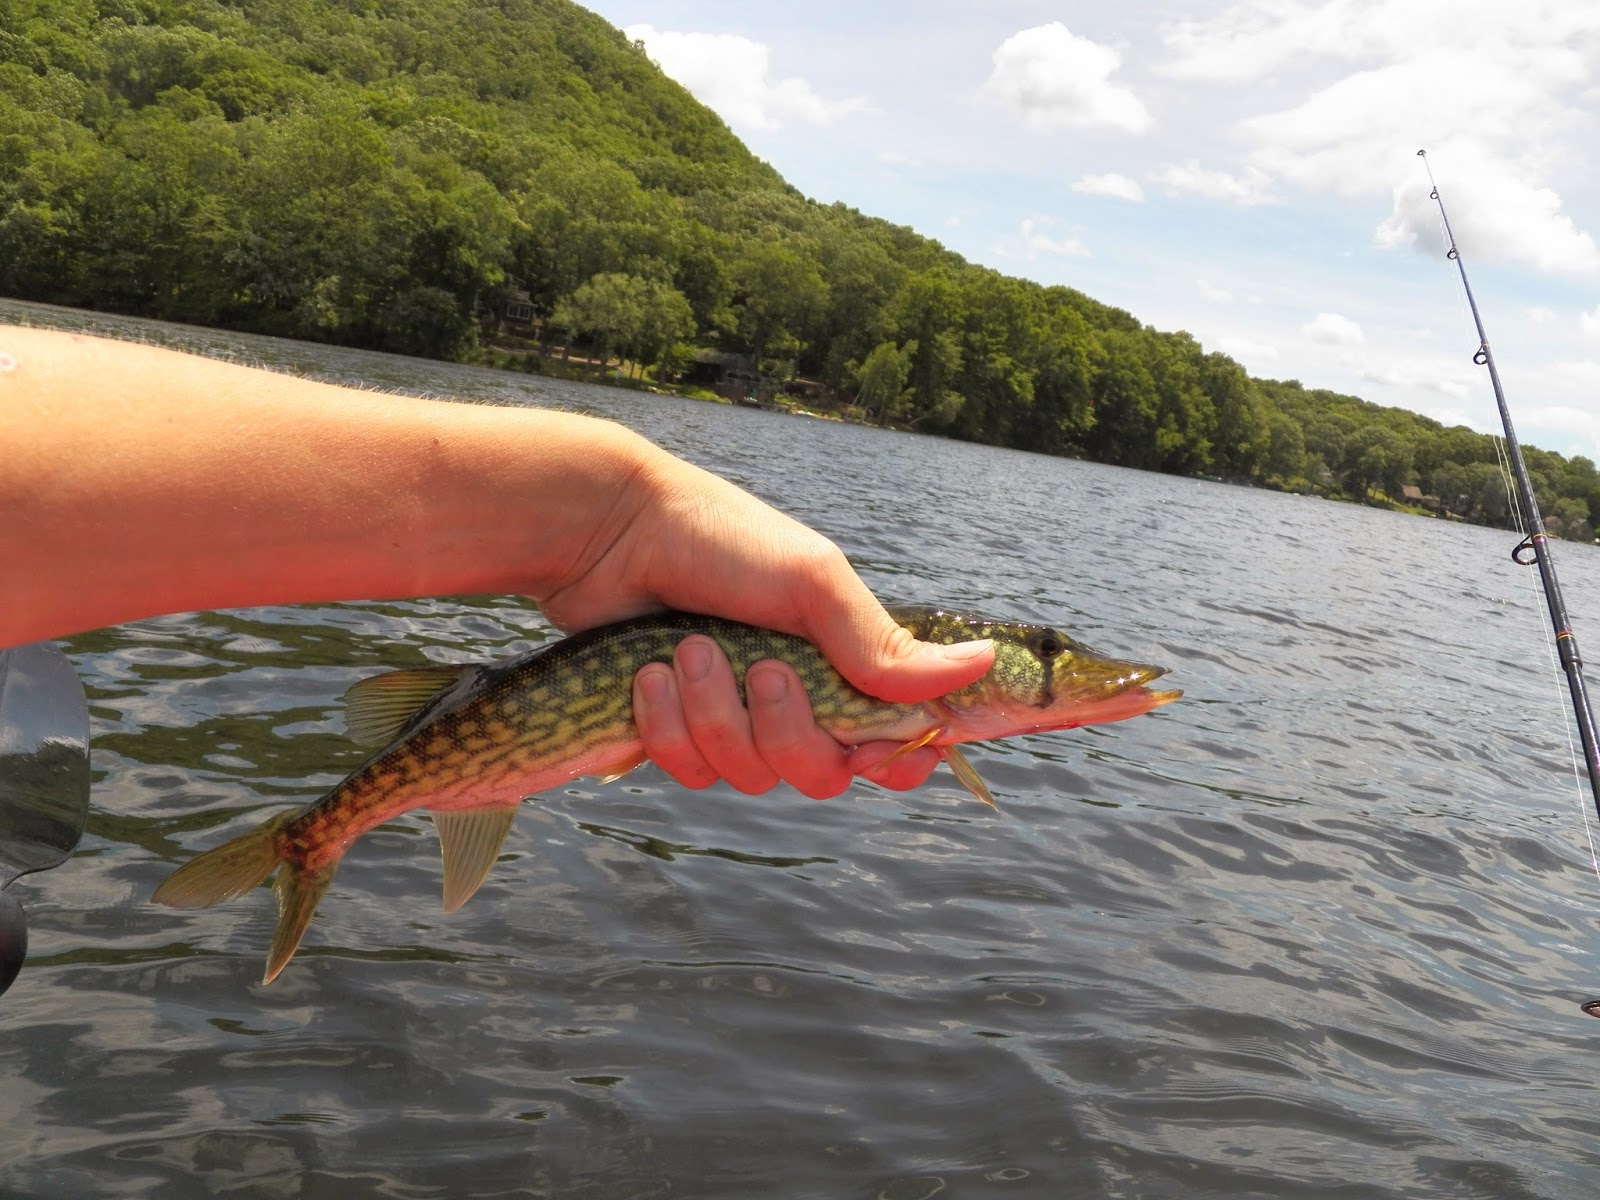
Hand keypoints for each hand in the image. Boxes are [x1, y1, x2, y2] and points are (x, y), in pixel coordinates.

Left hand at [534, 450, 992, 795]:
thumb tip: (984, 664)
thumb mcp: (812, 583)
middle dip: (786, 729)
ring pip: (748, 777)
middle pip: (821, 776)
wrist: (609, 534)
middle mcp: (796, 700)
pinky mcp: (676, 733)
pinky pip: (687, 771)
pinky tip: (648, 677)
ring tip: (688, 650)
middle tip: (762, 668)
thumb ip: (882, 643)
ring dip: (714, 715)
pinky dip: (667, 726)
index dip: (894, 760)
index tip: (874, 748)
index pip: (894, 745)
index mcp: (843, 664)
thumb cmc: (720, 541)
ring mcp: (733, 720)